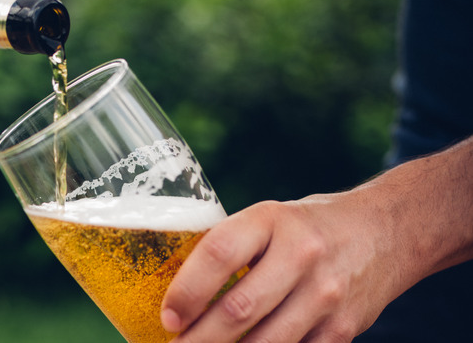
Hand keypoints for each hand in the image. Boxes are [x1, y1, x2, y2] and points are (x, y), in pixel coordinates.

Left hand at [161, 194, 408, 341]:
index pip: (219, 253)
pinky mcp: (342, 330)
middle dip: (198, 339)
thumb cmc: (305, 228)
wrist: (383, 233)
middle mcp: (301, 255)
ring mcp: (325, 296)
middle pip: (238, 309)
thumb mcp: (267, 220)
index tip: (168, 315)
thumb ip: (229, 250)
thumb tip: (176, 296)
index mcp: (271, 220)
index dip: (187, 290)